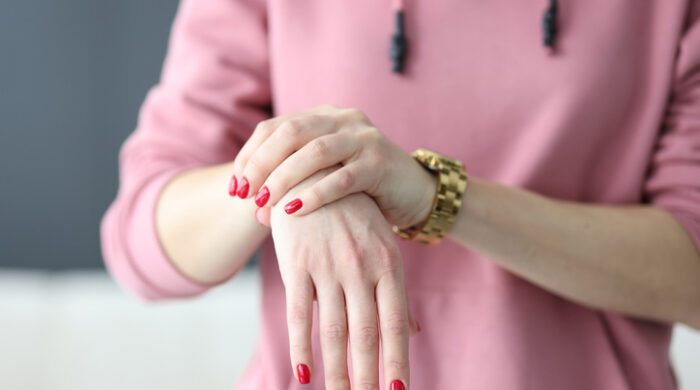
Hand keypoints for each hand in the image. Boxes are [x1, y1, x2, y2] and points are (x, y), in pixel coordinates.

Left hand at [229, 105, 435, 227]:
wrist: (415, 195)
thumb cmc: (361, 190)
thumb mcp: (324, 175)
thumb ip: (292, 178)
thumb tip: (248, 202)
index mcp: (324, 117)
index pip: (275, 128)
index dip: (249, 156)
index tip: (234, 189)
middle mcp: (343, 120)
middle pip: (291, 132)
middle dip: (262, 164)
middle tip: (245, 195)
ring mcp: (364, 139)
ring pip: (315, 151)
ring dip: (284, 178)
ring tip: (265, 203)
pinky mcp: (380, 162)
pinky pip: (343, 177)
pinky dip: (316, 194)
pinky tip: (295, 211)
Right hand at [270, 169, 418, 388]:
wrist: (314, 171)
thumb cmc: (354, 217)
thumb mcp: (383, 247)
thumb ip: (394, 293)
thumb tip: (414, 335)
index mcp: (389, 264)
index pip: (396, 325)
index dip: (397, 363)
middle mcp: (362, 268)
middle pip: (366, 336)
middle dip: (367, 378)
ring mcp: (328, 266)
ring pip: (334, 332)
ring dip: (337, 372)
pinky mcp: (296, 263)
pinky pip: (300, 313)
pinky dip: (301, 347)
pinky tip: (304, 374)